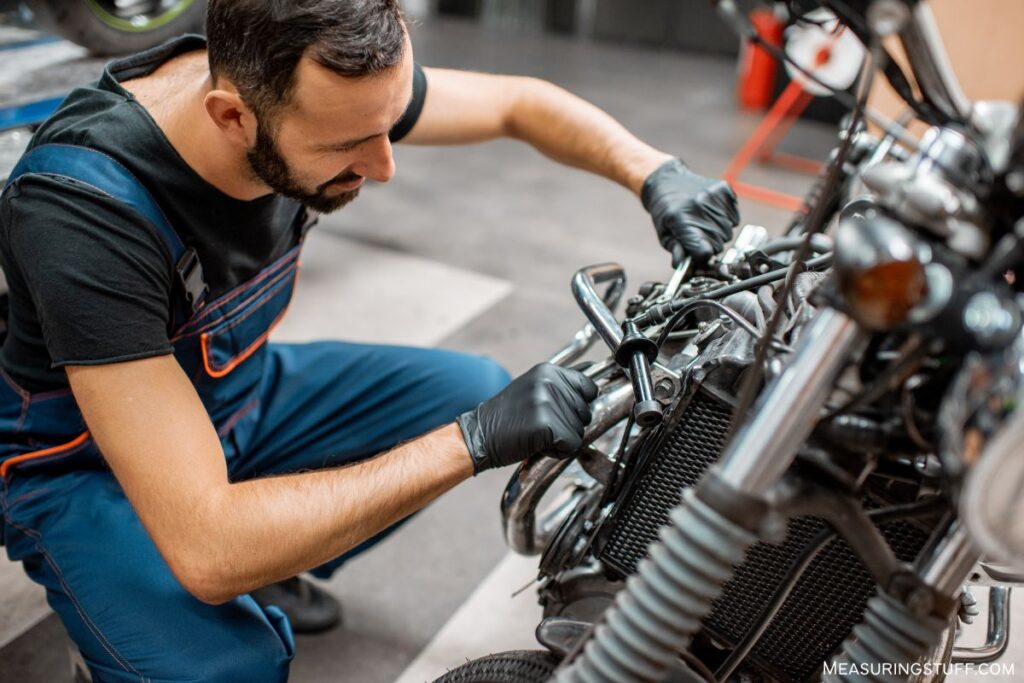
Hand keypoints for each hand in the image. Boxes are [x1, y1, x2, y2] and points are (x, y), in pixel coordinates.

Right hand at [456, 363, 598, 473]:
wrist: (479, 435)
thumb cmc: (506, 417)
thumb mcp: (532, 389)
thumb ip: (560, 385)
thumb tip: (594, 381)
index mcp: (548, 370)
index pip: (589, 387)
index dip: (580, 405)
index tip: (563, 412)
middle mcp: (551, 382)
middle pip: (586, 412)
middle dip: (568, 424)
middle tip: (540, 425)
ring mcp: (549, 402)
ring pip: (580, 431)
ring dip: (562, 439)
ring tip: (536, 434)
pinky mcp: (548, 425)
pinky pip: (572, 445)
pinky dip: (558, 452)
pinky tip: (537, 445)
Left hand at [641, 158, 739, 265]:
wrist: (668, 181)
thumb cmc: (665, 209)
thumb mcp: (664, 234)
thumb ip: (676, 251)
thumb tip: (683, 267)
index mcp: (681, 219)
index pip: (704, 251)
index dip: (701, 257)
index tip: (697, 254)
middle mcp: (699, 207)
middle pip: (718, 244)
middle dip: (709, 245)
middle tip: (698, 235)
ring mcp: (714, 197)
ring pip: (729, 232)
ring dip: (718, 232)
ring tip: (704, 222)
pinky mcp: (724, 190)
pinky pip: (735, 218)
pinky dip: (726, 220)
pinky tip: (712, 213)